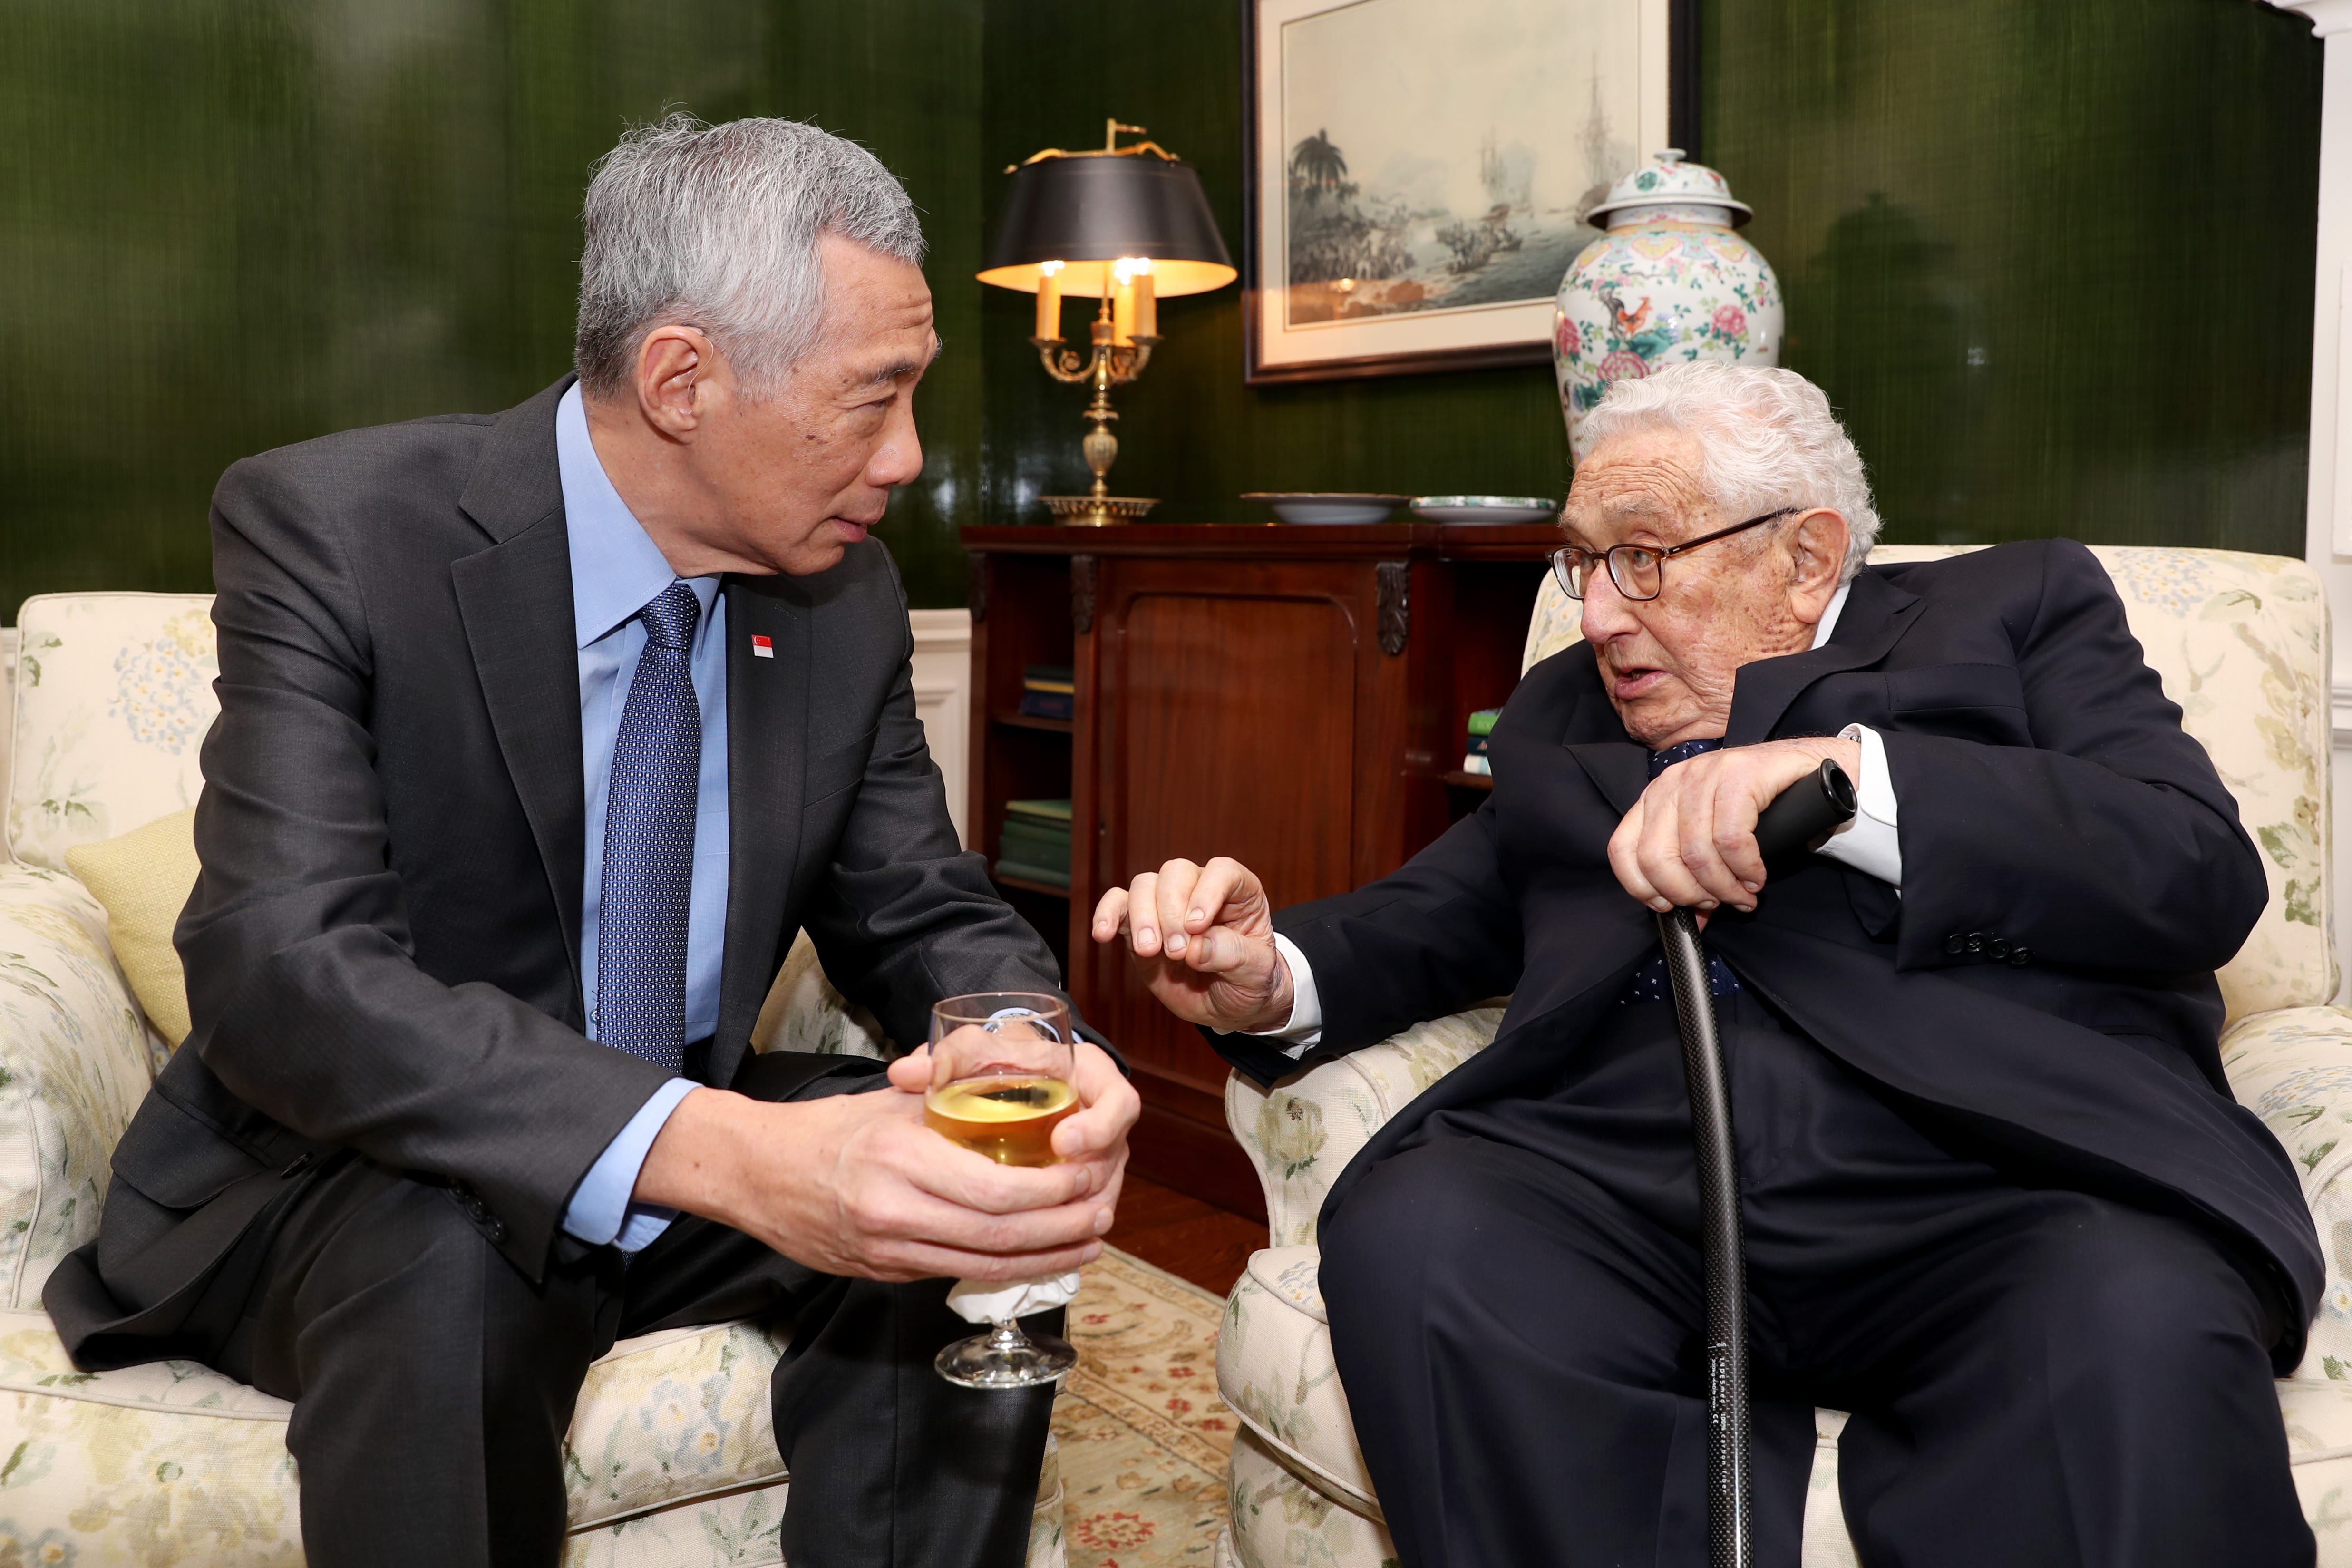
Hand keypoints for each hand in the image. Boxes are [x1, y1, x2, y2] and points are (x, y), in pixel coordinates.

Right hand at [635, 1055, 1129, 1282]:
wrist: (757, 1173)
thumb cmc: (830, 1126)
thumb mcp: (895, 1101)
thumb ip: (955, 1104)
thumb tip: (1026, 1101)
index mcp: (901, 1156)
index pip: (996, 1190)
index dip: (1054, 1193)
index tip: (1089, 1176)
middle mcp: (894, 1210)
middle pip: (1000, 1237)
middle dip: (1063, 1231)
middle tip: (1104, 1214)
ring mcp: (887, 1250)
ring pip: (984, 1266)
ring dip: (1046, 1260)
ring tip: (1089, 1244)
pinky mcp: (884, 1273)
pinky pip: (957, 1274)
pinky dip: (1007, 1270)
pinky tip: (1040, 1260)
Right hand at [1090, 857, 1293, 1031]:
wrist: (1228, 1005)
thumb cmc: (1249, 981)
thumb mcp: (1256, 973)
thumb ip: (1232, 955)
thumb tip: (1197, 947)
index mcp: (1238, 892)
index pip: (1220, 871)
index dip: (1206, 892)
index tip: (1197, 925)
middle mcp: (1200, 890)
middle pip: (1176, 873)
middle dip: (1171, 911)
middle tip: (1177, 952)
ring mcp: (1167, 905)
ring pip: (1145, 885)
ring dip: (1142, 916)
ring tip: (1150, 951)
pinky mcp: (1139, 925)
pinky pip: (1117, 904)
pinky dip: (1107, 914)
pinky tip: (1103, 934)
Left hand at [1608, 737, 1860, 919]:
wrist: (1809, 767)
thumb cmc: (1759, 808)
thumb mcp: (1714, 840)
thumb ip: (1695, 876)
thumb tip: (1690, 921)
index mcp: (1655, 798)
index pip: (1621, 849)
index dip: (1642, 888)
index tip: (1671, 907)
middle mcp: (1672, 782)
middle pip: (1656, 857)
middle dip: (1688, 893)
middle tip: (1718, 902)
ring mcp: (1703, 774)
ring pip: (1694, 852)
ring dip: (1722, 887)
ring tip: (1743, 894)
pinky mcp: (1738, 773)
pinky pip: (1731, 838)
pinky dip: (1745, 869)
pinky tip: (1756, 877)